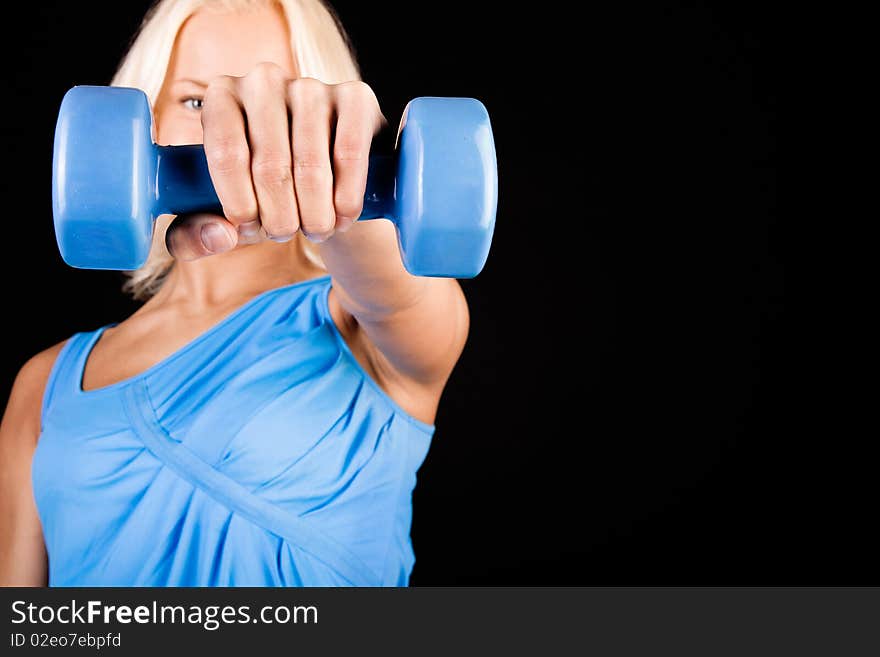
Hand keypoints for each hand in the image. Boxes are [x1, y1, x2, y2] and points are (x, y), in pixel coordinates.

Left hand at [166, 62, 386, 259]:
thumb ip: (200, 233)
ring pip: (311, 165)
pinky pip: (349, 152)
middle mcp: (263, 81)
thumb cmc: (267, 191)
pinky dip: (346, 196)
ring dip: (315, 213)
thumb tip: (221, 234)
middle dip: (280, 216)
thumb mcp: (227, 212)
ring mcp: (311, 86)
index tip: (250, 231)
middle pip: (270, 165)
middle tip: (286, 235)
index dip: (240, 204)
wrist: (325, 173)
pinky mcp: (355, 97)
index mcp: (221, 96)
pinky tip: (343, 215)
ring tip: (315, 230)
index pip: (226, 154)